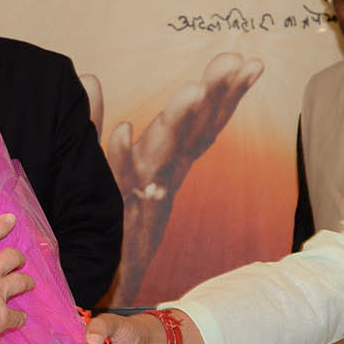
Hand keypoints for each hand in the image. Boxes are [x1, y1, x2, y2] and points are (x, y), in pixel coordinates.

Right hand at [0, 213, 31, 343]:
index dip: (0, 227)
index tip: (11, 219)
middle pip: (11, 258)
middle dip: (18, 258)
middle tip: (20, 261)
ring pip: (21, 281)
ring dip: (27, 282)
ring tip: (29, 283)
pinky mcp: (2, 315)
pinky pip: (17, 316)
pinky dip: (19, 318)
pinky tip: (20, 319)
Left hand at [84, 55, 263, 302]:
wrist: (100, 280)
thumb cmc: (105, 220)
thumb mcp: (104, 166)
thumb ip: (93, 119)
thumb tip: (92, 78)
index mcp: (165, 160)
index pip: (203, 121)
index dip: (227, 93)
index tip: (252, 63)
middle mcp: (160, 174)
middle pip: (194, 130)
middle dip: (217, 96)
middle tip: (238, 65)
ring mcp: (139, 190)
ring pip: (162, 150)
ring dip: (178, 120)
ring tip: (193, 90)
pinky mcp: (112, 209)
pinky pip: (115, 181)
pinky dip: (120, 156)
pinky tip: (121, 130)